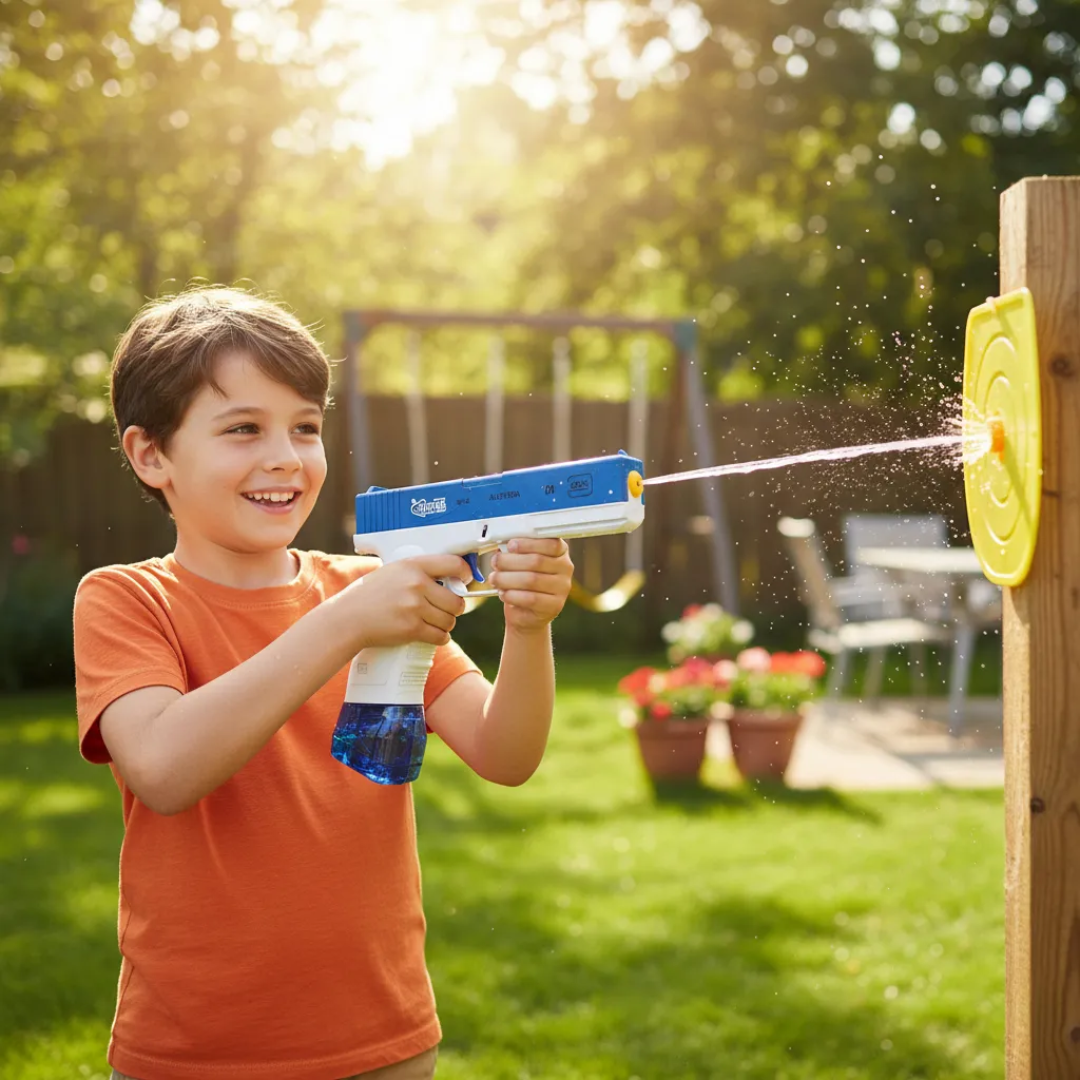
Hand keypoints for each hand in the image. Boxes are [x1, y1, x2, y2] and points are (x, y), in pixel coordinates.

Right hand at [338, 555, 471, 650]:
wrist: (348, 618)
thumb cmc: (370, 595)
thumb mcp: (393, 571)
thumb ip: (419, 572)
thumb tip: (450, 577)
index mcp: (413, 566)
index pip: (453, 564)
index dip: (464, 574)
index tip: (465, 580)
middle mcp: (416, 584)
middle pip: (456, 600)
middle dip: (454, 608)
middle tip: (445, 609)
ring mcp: (414, 607)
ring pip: (450, 620)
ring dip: (446, 624)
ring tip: (434, 622)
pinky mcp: (412, 628)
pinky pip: (441, 636)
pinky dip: (440, 638)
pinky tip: (432, 634)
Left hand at [489, 538, 573, 634]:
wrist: (527, 611)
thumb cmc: (523, 580)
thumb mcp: (521, 561)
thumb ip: (515, 551)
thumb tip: (501, 548)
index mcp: (560, 551)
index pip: (551, 543)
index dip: (528, 543)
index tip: (510, 545)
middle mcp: (565, 568)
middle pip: (537, 561)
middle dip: (510, 561)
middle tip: (496, 562)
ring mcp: (562, 588)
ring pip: (531, 580)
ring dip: (507, 578)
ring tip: (495, 579)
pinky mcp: (554, 606)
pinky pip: (530, 599)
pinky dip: (512, 595)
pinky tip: (504, 593)